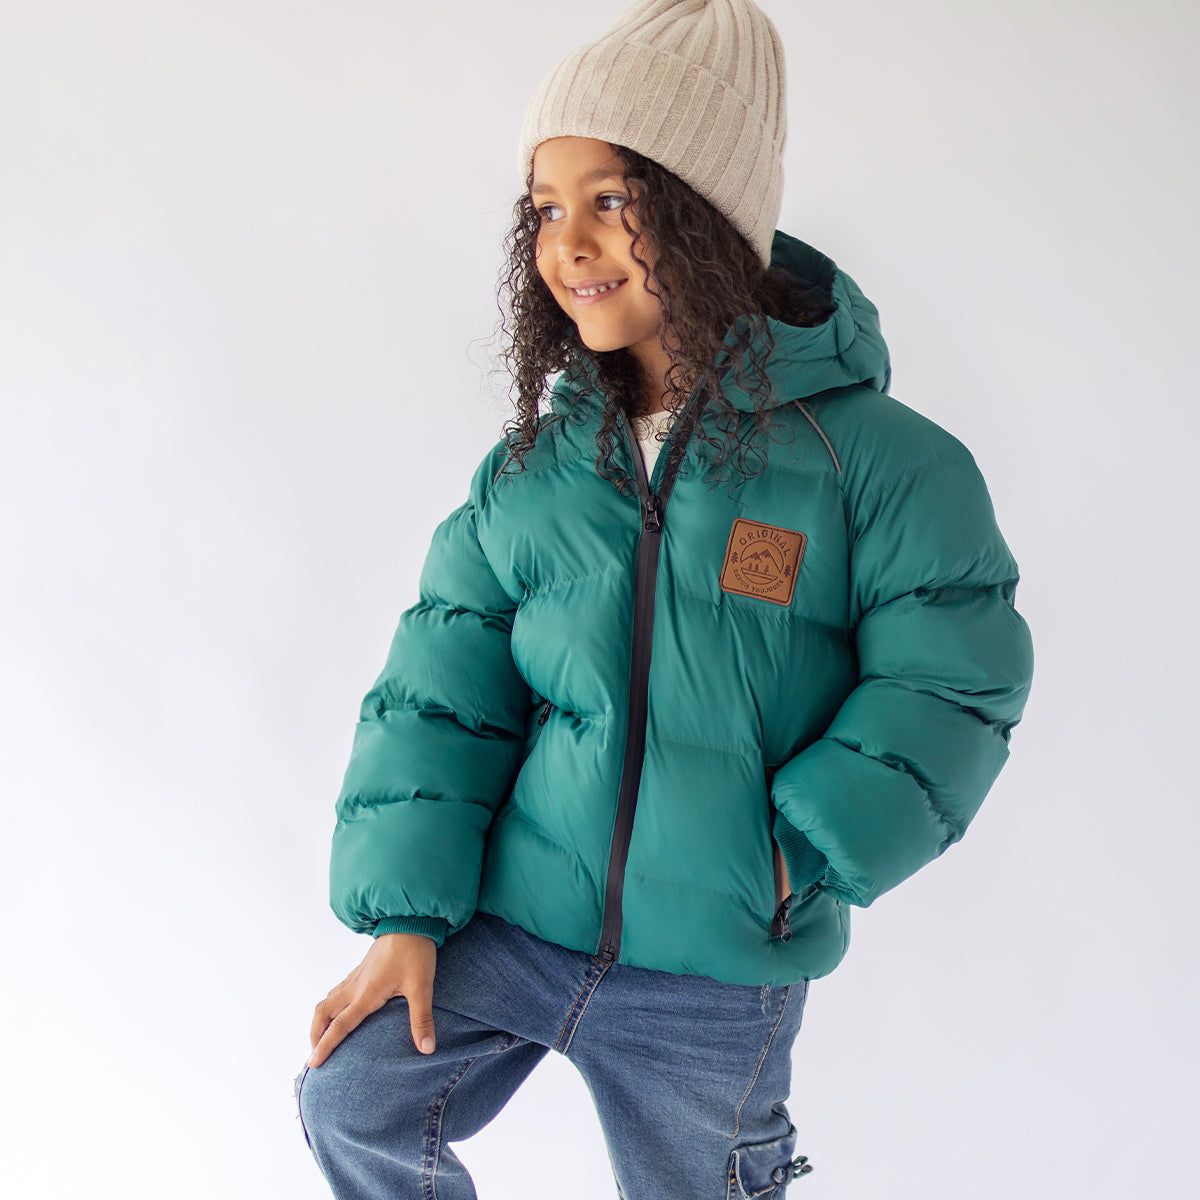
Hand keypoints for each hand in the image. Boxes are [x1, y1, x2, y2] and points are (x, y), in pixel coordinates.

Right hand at [307, 932, 436, 1067]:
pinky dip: (330, 1006)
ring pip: (328, 1000)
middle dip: (315, 1035)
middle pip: (323, 1013)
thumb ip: (421, 1019)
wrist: (410, 921)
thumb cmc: (415, 953)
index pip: (340, 1026)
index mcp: (366, 994)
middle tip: (314, 1055)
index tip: (313, 1064)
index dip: (325, 1046)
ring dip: (320, 1020)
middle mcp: (356, 986)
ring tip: (321, 1038)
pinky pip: (337, 991)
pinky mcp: (361, 970)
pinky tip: (339, 1011)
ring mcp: (356, 977)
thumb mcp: (421, 987)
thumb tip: (426, 1049)